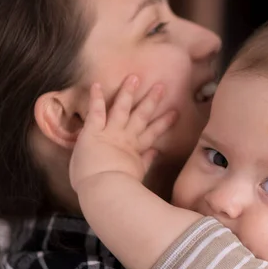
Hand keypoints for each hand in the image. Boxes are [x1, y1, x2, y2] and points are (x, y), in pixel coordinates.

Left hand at [69, 75, 177, 191]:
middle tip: (161, 86)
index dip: (162, 124)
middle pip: (141, 116)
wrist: (105, 191)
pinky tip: (95, 83)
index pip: (151, 134)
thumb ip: (145, 163)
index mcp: (135, 151)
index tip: (173, 113)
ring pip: (122, 108)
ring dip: (127, 93)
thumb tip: (156, 153)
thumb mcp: (135, 176)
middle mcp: (125, 138)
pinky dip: (95, 98)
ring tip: (134, 77)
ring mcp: (110, 133)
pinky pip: (95, 111)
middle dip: (151, 101)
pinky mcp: (94, 132)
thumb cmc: (118, 191)